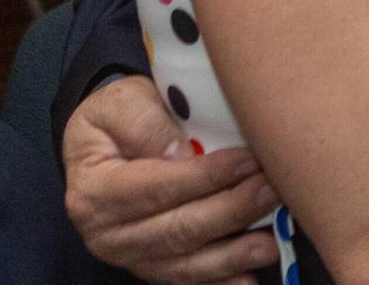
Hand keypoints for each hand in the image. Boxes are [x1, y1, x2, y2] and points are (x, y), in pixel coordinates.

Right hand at [62, 76, 279, 283]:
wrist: (109, 141)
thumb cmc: (119, 118)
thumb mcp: (121, 102)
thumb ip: (147, 124)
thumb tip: (180, 153)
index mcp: (95, 191)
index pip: (158, 187)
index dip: (206, 176)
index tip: (247, 160)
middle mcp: (107, 233)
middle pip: (177, 229)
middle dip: (231, 211)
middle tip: (273, 191)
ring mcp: (131, 255)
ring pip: (187, 262)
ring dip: (232, 254)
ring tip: (271, 241)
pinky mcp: (154, 264)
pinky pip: (188, 278)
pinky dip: (219, 281)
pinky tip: (248, 279)